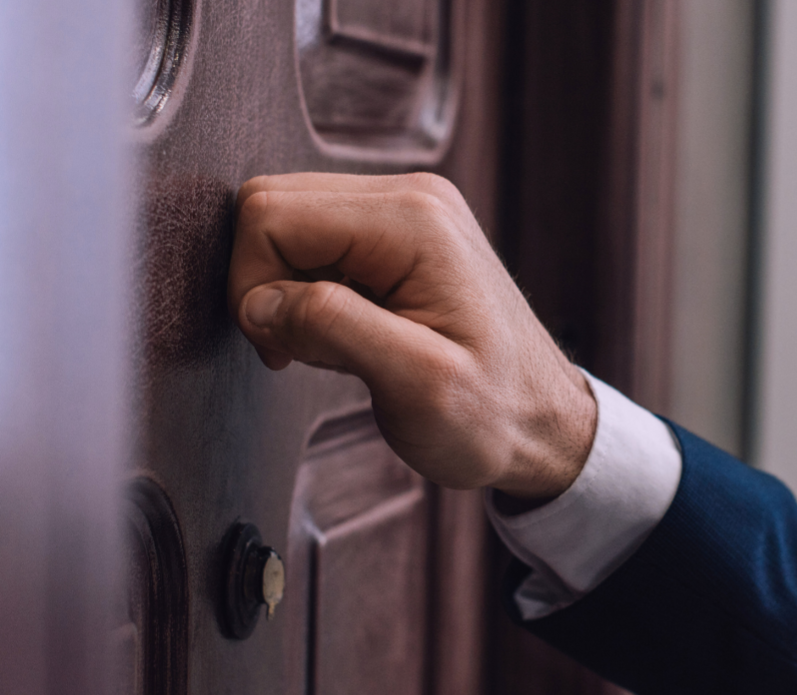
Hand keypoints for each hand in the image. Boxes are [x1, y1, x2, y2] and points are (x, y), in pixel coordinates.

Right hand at [228, 172, 594, 500]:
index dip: (252, 285)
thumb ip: (335, 329)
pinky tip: (346, 334)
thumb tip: (261, 302)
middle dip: (265, 284)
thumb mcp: (417, 384)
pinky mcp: (399, 234)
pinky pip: (317, 241)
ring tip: (335, 348)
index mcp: (413, 221)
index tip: (283, 348)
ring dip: (287, 291)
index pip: (271, 213)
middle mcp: (410, 197)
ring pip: (290, 222)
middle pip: (273, 205)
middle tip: (300, 350)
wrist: (543, 422)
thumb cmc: (495, 414)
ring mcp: (406, 211)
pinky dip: (310, 292)